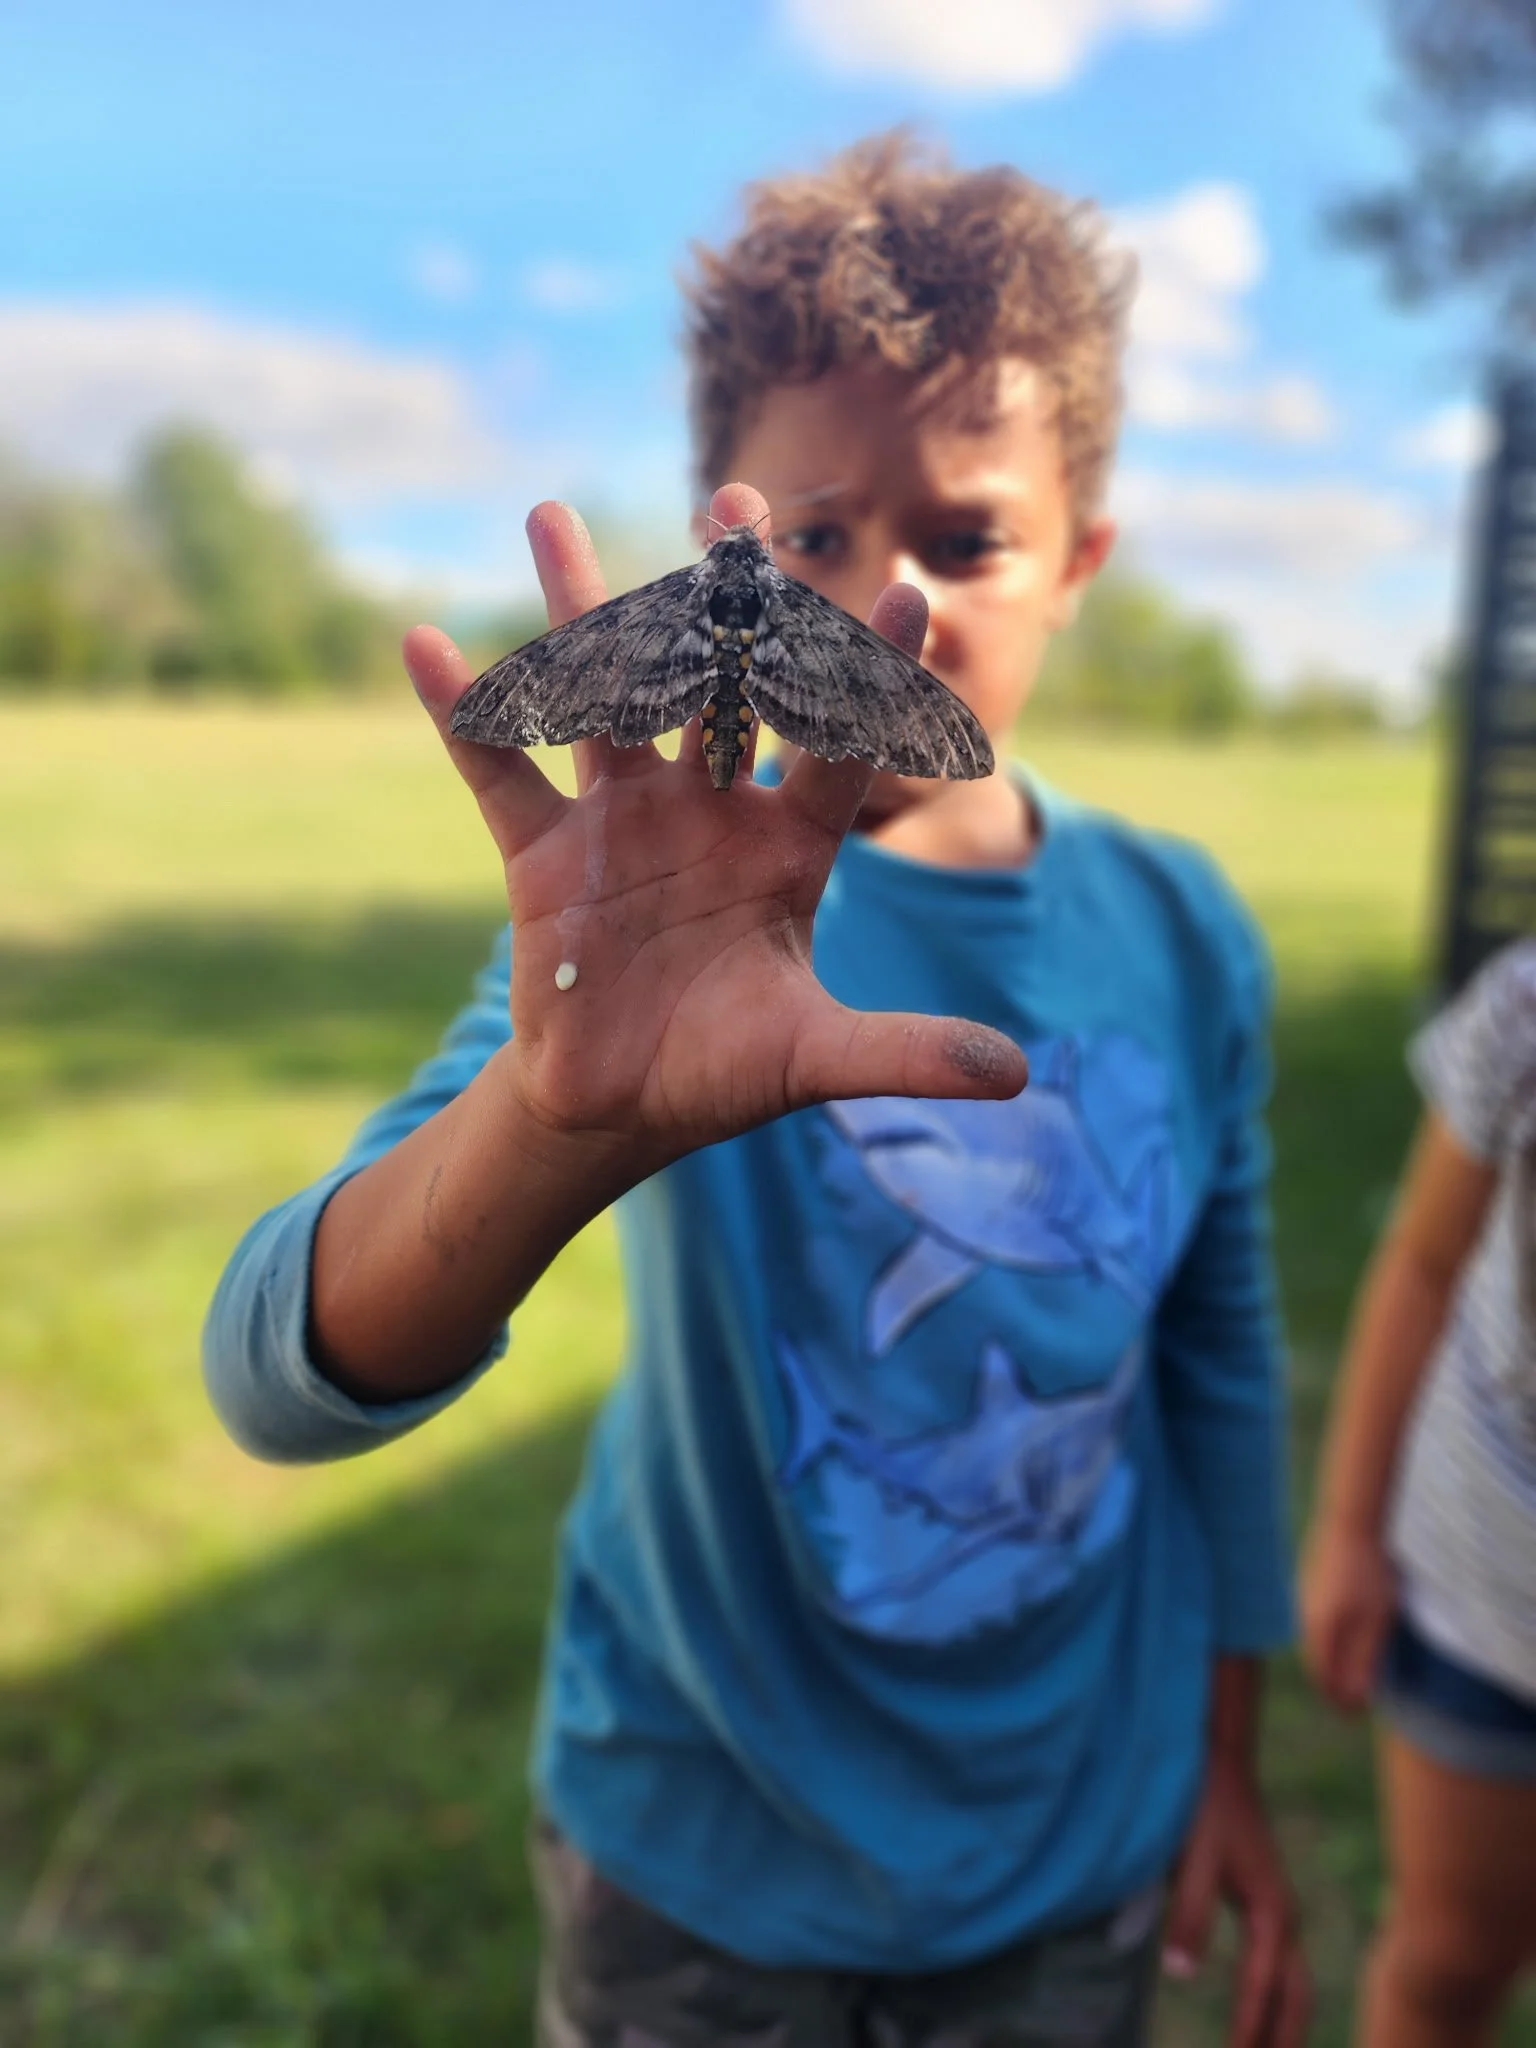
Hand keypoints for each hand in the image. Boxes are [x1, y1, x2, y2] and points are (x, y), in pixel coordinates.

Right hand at [405, 482, 1026, 1168]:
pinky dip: (464, 715)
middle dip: (726, 600)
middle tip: (736, 504)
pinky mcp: (543, 851)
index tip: (910, 589)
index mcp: (787, 841)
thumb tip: (1014, 1074)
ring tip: (550, 513)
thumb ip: (903, 1053)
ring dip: (576, 609)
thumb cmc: (727, 1065)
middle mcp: (706, 807)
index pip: (839, 743)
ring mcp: (621, 818)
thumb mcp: (815, 1057)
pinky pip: (499, 771)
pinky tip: (428, 646)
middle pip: (721, 685)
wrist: (622, 1101)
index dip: (873, 674)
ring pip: (603, 697)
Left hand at [1163, 1760, 1310, 2047]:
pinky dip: (1279, 2002)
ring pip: (1295, 1987)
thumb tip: (1180, 1974)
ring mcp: (1282, 1913)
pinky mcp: (1270, 1906)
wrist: (1220, 1763)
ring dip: (1285, 2027)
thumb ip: (1187, 1913)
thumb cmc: (1203, 1808)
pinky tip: (1260, 2015)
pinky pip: (1283, 1970)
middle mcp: (1286, 1919)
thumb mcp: (1191, 1858)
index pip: (1263, 1989)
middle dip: (1282, 2040)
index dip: (1249, 2030)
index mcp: (1272, 1914)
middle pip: (1296, 1999)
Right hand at [1300, 1518, 1396, 1714]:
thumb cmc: (1369, 1572)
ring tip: (1354, 1668)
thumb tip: (1355, 1696)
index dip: (1338, 1701)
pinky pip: (1317, 1620)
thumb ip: (1364, 1660)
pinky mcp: (1310, 1582)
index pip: (1323, 1679)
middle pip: (1317, 1661)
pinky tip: (1348, 1632)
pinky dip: (1331, 1637)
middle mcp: (1304, 1617)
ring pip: (1316, 1640)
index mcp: (1319, 1631)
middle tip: (1355, 1699)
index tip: (1356, 1714)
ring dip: (1332, 1658)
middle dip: (1333, 1682)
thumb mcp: (1376, 1622)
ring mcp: (1304, 1597)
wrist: (1351, 1521)